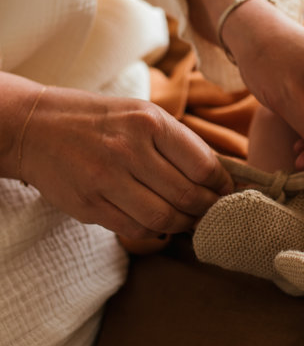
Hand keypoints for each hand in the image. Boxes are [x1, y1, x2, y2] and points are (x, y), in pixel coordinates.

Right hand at [20, 86, 232, 238]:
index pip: (203, 164)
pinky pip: (135, 229)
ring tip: (192, 220)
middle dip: (208, 208)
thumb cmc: (101, 120)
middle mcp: (129, 150)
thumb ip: (180, 142)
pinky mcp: (89, 205)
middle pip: (187, 195)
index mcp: (150, 122)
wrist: (35, 127)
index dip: (221, 184)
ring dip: (185, 224)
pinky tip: (161, 223)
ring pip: (164, 218)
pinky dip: (156, 231)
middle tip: (215, 211)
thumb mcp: (143, 114)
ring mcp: (106, 180)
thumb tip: (220, 174)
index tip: (227, 190)